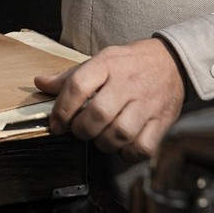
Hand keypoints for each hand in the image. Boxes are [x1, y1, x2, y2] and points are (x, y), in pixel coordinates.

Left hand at [34, 38, 184, 161]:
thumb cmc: (130, 63)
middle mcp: (127, 83)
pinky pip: (142, 147)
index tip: (56, 123)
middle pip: (98, 114)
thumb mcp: (100, 60)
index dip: (61, 109)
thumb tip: (40, 82)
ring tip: (100, 137)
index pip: (77, 86)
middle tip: (79, 130)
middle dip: (81, 130)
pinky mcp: (162, 121)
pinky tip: (121, 144)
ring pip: (119, 133)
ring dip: (103, 143)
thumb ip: (70, 75)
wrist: (172, 61)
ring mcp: (147, 103)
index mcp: (108, 64)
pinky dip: (128, 152)